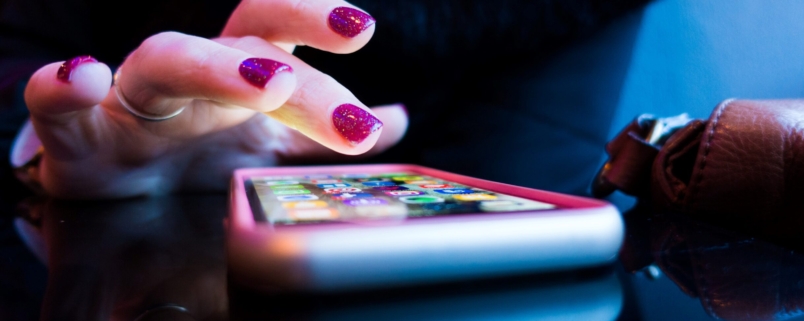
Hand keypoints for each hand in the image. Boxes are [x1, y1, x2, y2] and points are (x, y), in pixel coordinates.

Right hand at [22, 1, 406, 197]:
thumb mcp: (269, 139)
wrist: (117, 179)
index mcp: (239, 73)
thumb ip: (326, 129)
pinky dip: (65, 87)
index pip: (277, 30)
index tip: (362, 28)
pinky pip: (58, 101)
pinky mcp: (77, 130)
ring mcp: (135, 98)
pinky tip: (82, 79)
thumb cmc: (198, 149)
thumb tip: (396, 118)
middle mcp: (194, 73)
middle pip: (241, 41)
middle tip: (345, 106)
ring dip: (217, 67)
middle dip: (296, 65)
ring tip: (270, 82)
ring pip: (166, 60)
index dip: (315, 21)